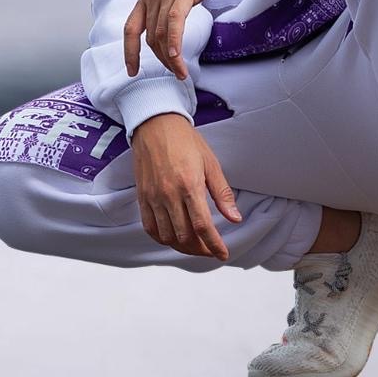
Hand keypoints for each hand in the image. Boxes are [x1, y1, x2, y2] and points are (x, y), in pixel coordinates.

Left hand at [123, 0, 238, 79]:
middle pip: (150, 36)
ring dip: (171, 58)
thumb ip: (166, 7)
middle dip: (160, 59)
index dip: (129, 52)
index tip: (131, 70)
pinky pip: (175, 20)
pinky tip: (178, 56)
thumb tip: (167, 33)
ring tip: (181, 73)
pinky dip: (175, 40)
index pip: (131, 28)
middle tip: (174, 73)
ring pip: (162, 33)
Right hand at [131, 113, 241, 259]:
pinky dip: (163, 238)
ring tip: (194, 244)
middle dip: (200, 248)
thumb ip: (222, 193)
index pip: (203, 226)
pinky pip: (150, 227)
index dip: (214, 245)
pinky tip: (173, 237)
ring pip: (167, 236)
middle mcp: (169, 194)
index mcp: (189, 184)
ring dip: (183, 247)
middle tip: (210, 247)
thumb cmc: (185, 140)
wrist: (155, 123)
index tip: (223, 253)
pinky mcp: (142, 196)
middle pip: (185, 236)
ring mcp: (153, 196)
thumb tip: (235, 218)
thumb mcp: (210, 163)